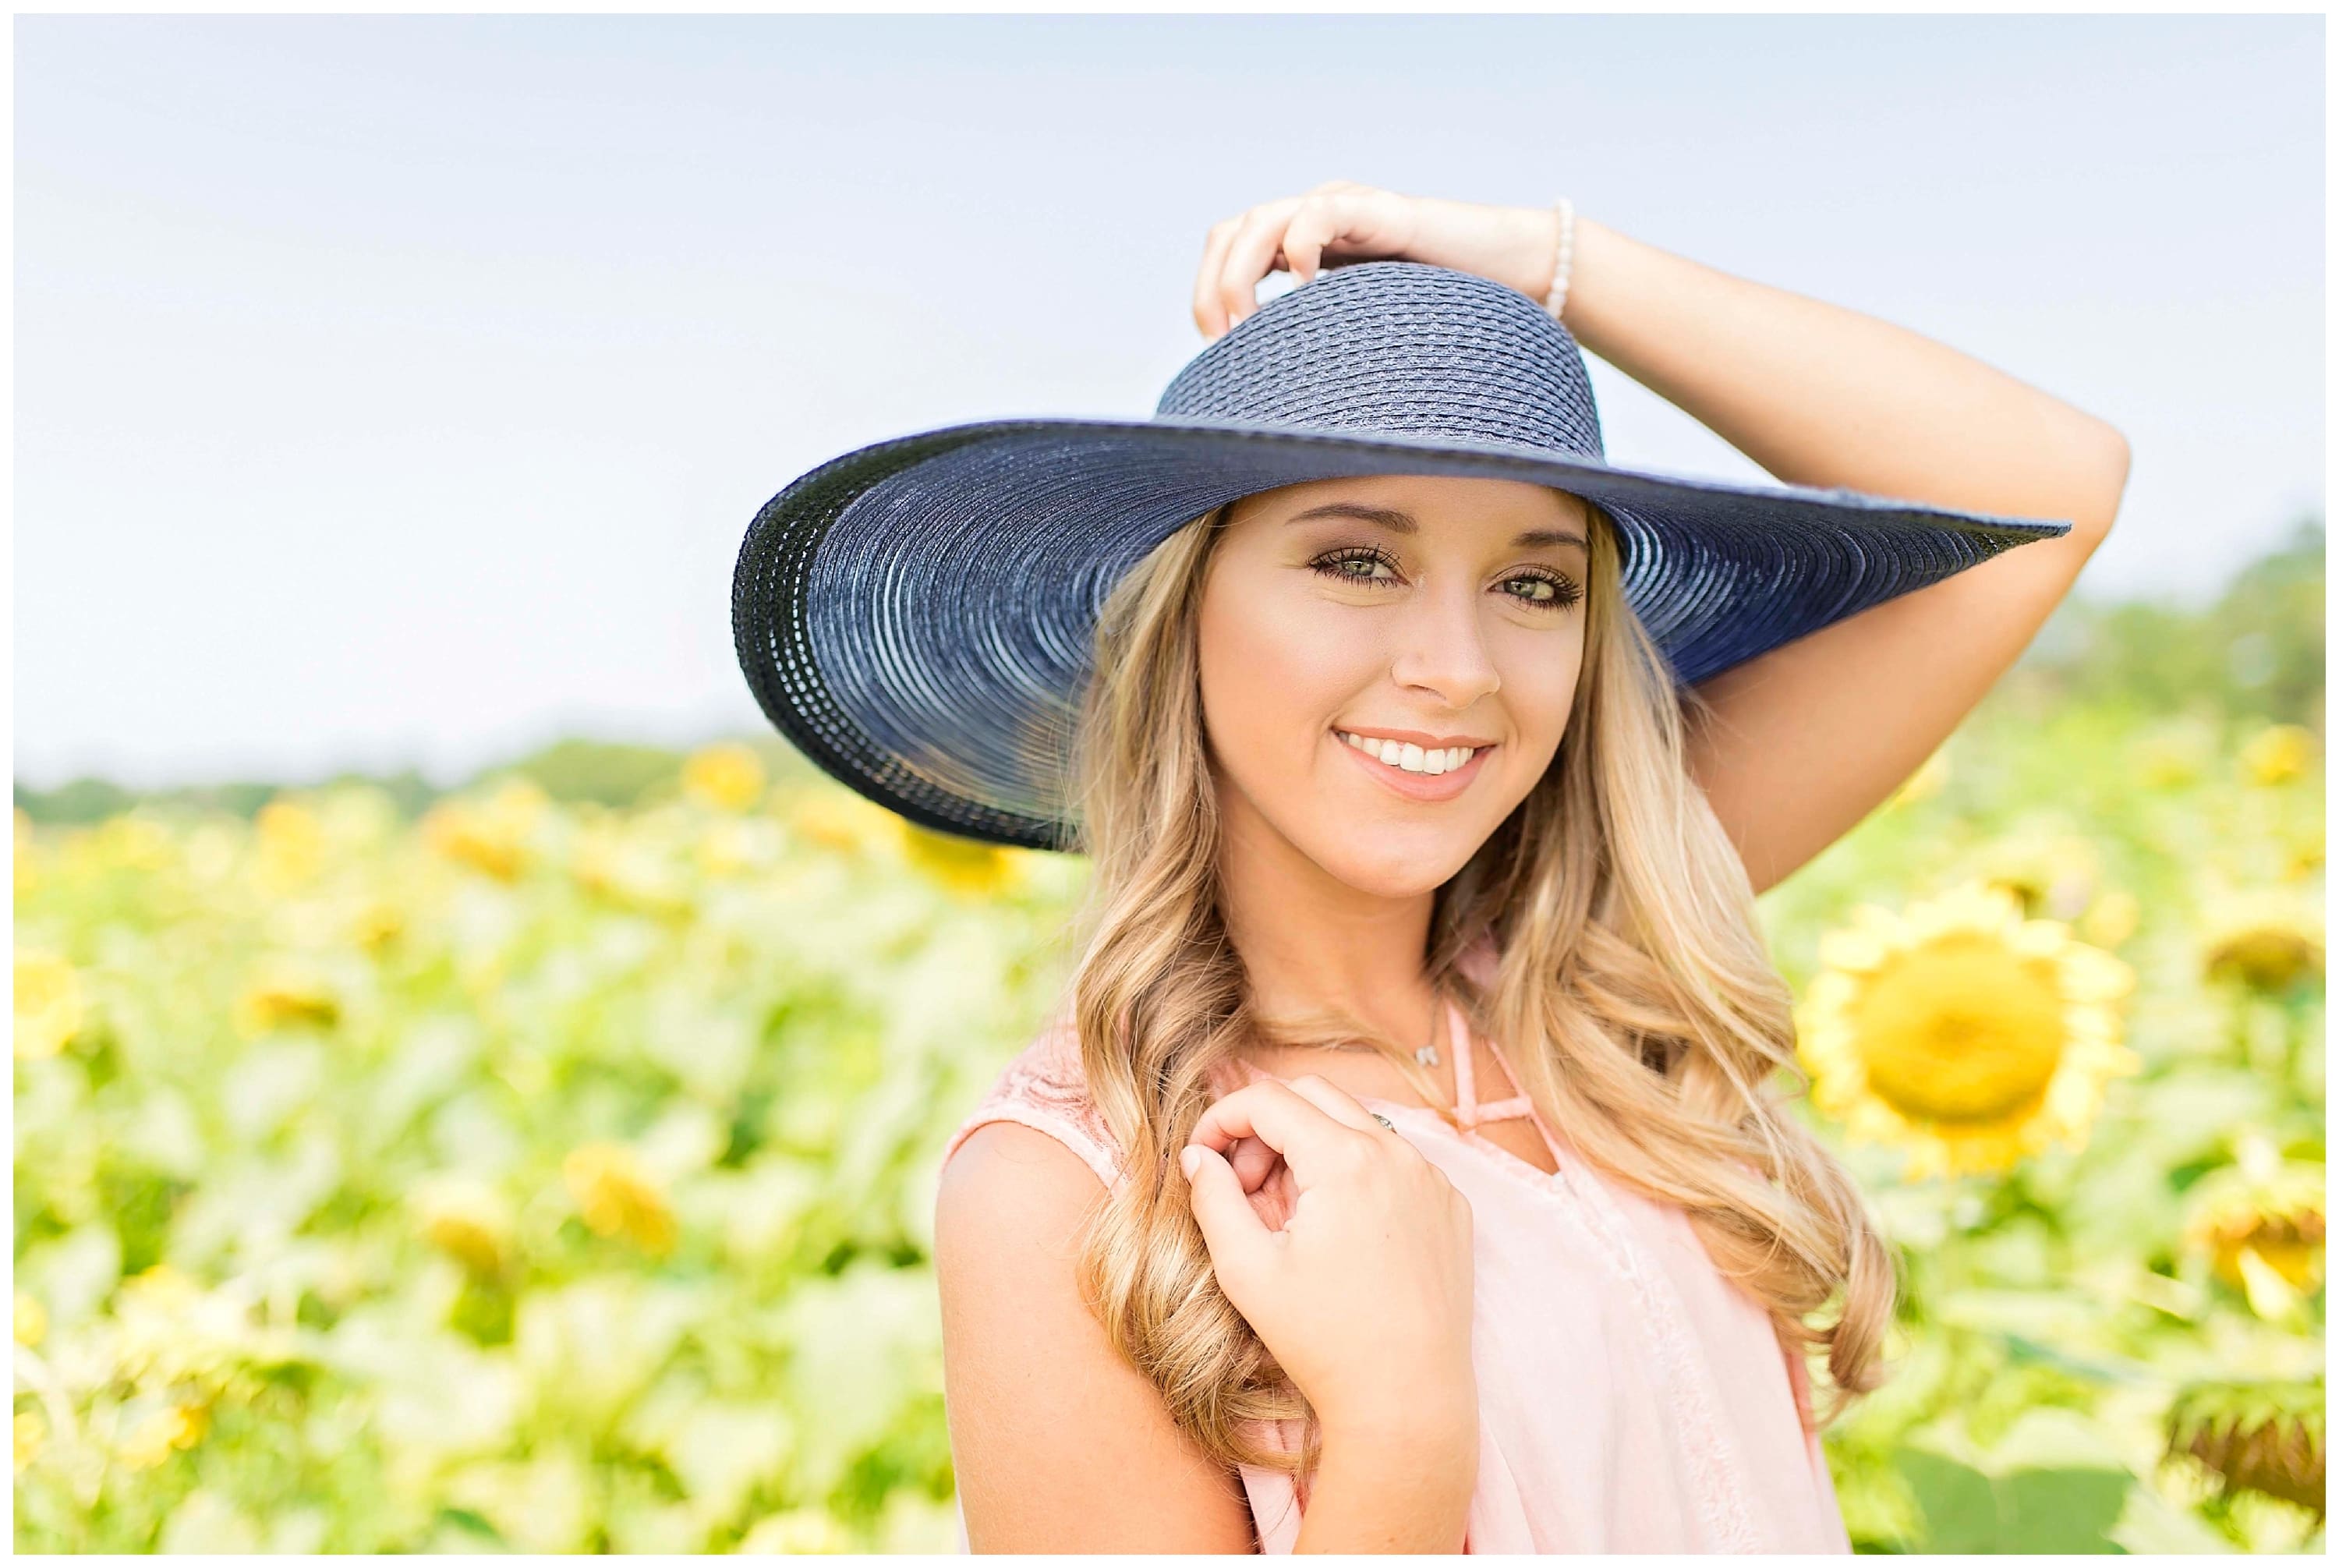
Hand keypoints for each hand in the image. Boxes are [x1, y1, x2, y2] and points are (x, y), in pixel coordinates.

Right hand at [1180, 1074, 1476, 1437]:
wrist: (1407, 1400)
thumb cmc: (1324, 1341)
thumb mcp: (1246, 1269)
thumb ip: (1212, 1197)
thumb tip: (1198, 1155)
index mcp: (1345, 1160)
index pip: (1268, 1098)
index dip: (1222, 1117)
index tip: (1203, 1155)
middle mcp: (1397, 1154)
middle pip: (1314, 1096)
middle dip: (1266, 1128)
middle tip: (1245, 1188)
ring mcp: (1431, 1179)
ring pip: (1356, 1126)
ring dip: (1311, 1151)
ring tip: (1290, 1219)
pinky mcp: (1451, 1207)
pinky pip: (1394, 1162)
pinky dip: (1355, 1176)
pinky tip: (1339, 1235)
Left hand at [1192, 180, 1562, 338]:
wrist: (1515, 275)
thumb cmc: (1443, 317)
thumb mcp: (1359, 339)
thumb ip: (1317, 353)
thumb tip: (1267, 419)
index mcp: (1301, 246)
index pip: (1225, 252)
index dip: (1206, 298)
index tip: (1216, 355)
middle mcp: (1314, 219)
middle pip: (1228, 234)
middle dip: (1211, 292)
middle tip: (1224, 345)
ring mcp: (1344, 209)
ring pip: (1259, 221)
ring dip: (1240, 279)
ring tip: (1251, 327)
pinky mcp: (1380, 211)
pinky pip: (1318, 212)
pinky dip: (1298, 248)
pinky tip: (1305, 291)